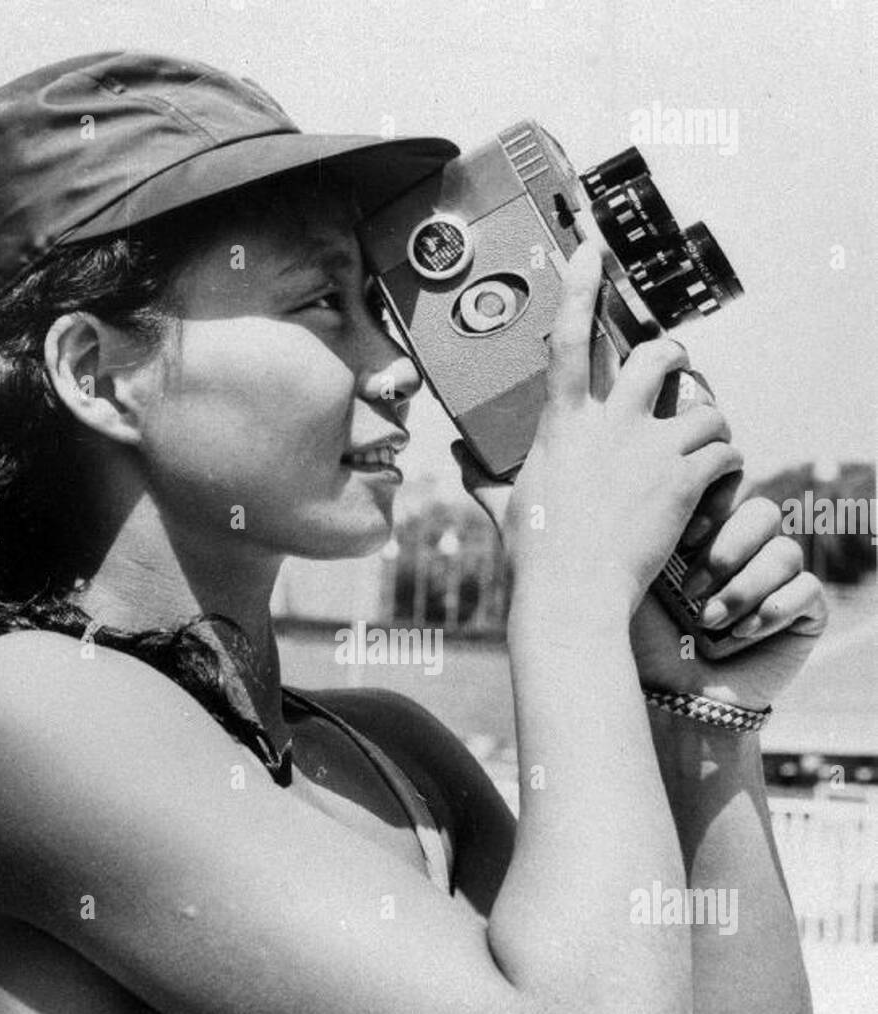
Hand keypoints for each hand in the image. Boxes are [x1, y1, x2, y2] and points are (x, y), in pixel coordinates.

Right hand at [455, 241, 741, 624]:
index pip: (571, 338)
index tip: (593, 247)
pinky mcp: (683, 480)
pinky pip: (724, 451)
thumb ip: (484, 474)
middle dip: (674, 356)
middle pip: (656, 357)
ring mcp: (650, 451)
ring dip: (710, 421)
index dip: (582, 286)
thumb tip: (456, 455)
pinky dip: (729, 462)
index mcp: (563, 425)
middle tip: (677, 370)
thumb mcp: (506, 507)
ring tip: (705, 442)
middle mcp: (610, 426)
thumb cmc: (534, 557)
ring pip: (703, 405)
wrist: (573, 596)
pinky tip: (721, 479)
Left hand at [631, 494, 828, 707]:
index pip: (730, 491)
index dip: (715, 507)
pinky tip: (741, 634)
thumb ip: (653, 529)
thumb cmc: (644, 642)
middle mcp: (747, 554)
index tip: (683, 542)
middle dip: (727, 551)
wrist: (669, 701)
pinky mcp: (804, 613)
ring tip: (708, 624)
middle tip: (690, 591)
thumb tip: (665, 475)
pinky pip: (806, 589)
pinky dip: (771, 610)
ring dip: (743, 589)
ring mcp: (779, 582)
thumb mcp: (637, 581)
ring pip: (785, 551)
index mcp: (707, 535)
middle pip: (763, 513)